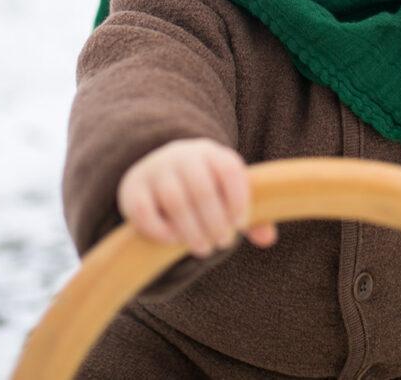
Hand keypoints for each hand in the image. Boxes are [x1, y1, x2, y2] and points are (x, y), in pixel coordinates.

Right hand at [116, 138, 277, 256]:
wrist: (158, 169)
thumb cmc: (204, 188)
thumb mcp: (227, 194)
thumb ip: (250, 216)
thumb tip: (268, 239)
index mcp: (211, 153)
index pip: (229, 169)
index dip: (238, 199)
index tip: (241, 224)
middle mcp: (182, 156)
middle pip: (202, 189)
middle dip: (215, 222)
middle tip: (221, 243)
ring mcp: (155, 170)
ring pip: (174, 200)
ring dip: (191, 231)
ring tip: (203, 248)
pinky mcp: (132, 189)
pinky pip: (144, 211)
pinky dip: (160, 230)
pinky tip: (173, 240)